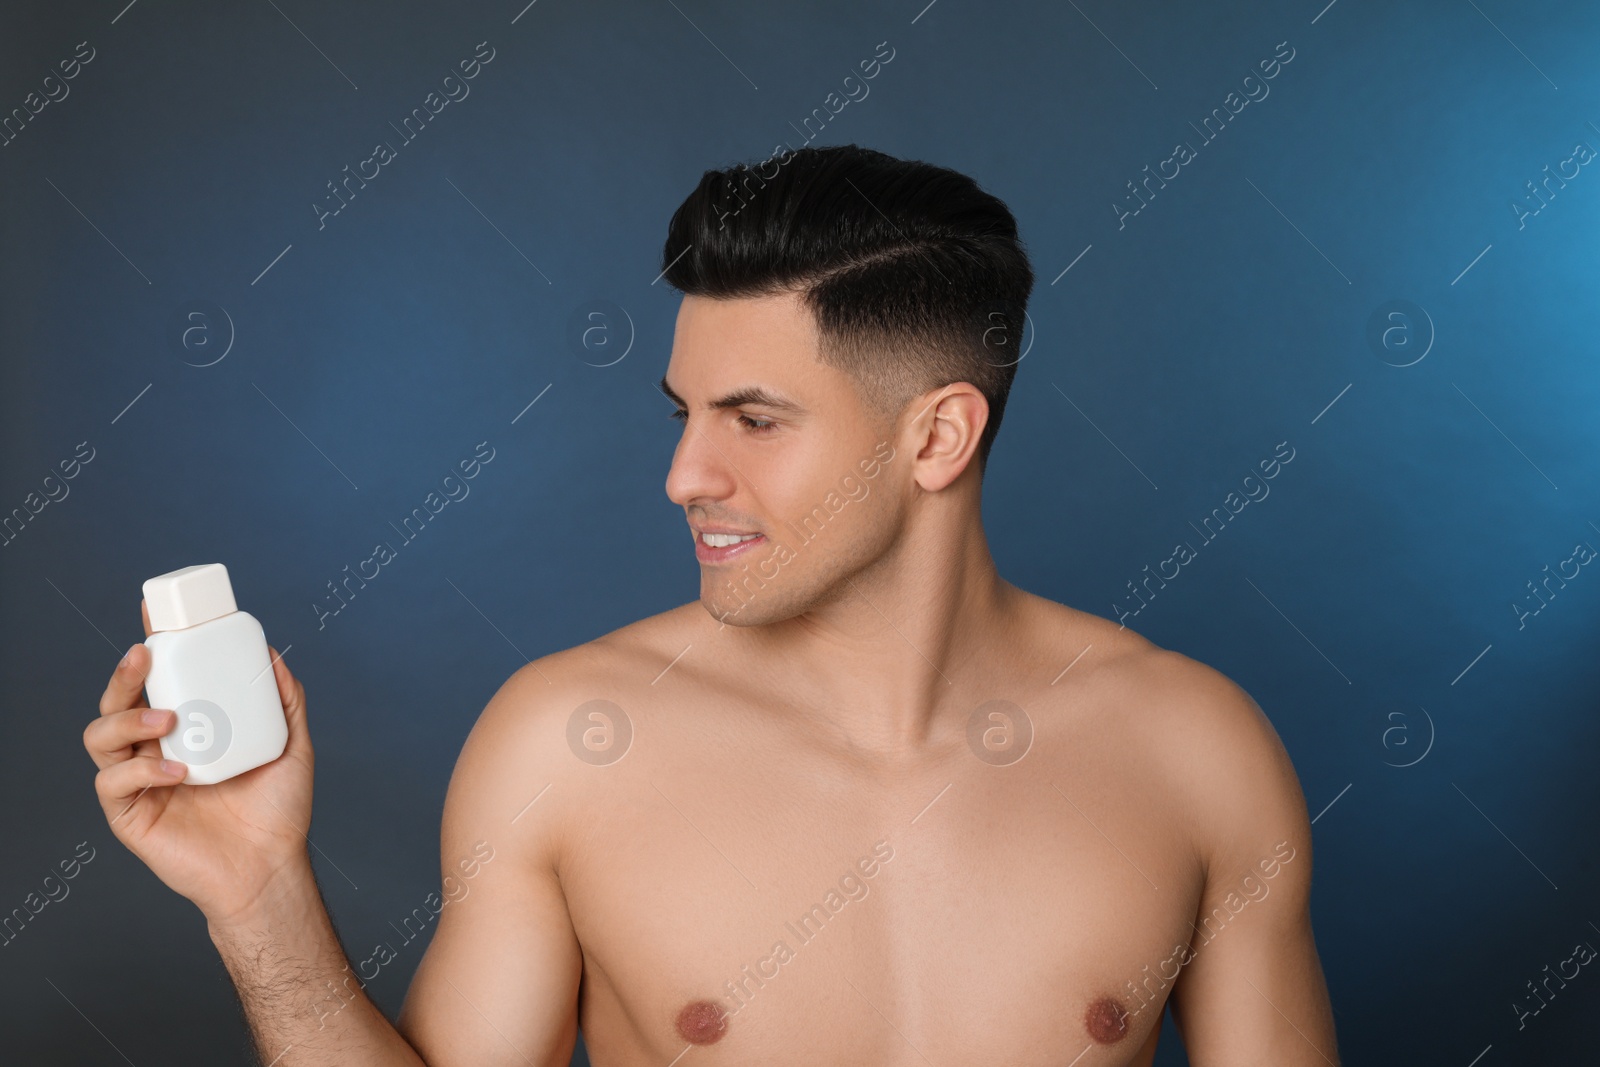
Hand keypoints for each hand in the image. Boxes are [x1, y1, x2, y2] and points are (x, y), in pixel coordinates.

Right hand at [83, 599, 316, 925]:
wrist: (271, 868)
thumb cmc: (279, 811)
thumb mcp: (292, 744)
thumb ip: (285, 699)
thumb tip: (273, 653)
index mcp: (188, 731)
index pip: (158, 682)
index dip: (148, 650)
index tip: (152, 617)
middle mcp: (156, 750)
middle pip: (117, 702)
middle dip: (123, 674)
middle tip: (146, 654)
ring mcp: (139, 782)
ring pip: (100, 736)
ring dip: (126, 717)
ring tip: (166, 717)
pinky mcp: (129, 816)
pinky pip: (113, 783)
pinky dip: (140, 769)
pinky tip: (176, 770)